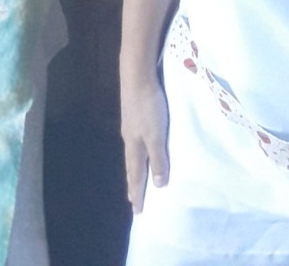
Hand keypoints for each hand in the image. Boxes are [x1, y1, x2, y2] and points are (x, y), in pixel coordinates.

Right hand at [120, 73, 169, 213]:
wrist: (137, 76)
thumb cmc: (149, 106)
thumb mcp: (156, 135)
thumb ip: (159, 158)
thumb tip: (158, 185)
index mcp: (135, 146)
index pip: (136, 175)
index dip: (137, 193)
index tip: (137, 211)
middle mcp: (130, 139)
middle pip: (132, 166)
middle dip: (133, 184)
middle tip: (132, 199)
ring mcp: (130, 126)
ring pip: (132, 154)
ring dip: (134, 169)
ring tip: (134, 178)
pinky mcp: (133, 114)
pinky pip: (134, 142)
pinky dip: (136, 153)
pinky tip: (139, 148)